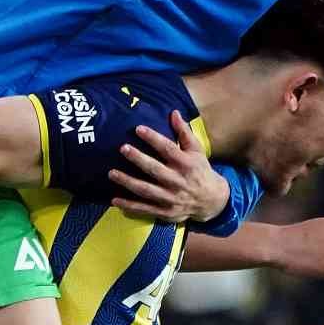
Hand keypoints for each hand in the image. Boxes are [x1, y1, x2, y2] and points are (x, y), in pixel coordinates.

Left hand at [109, 111, 231, 222]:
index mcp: (186, 164)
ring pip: (147, 190)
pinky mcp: (166, 212)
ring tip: (112, 173)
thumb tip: (173, 112)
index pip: (168, 149)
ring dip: (128, 182)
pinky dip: (130, 206)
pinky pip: (145, 209)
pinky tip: (115, 200)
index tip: (138, 129)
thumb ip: (184, 132)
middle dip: (138, 159)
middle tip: (122, 148)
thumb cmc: (200, 170)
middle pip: (155, 169)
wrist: (212, 200)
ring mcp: (172, 198)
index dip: (153, 138)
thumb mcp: (197, 150)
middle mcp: (178, 181)